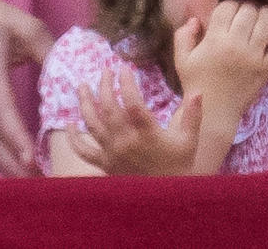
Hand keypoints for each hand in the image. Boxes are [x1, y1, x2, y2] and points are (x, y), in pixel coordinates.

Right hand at [0, 0, 52, 175]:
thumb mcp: (22, 24)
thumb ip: (49, 50)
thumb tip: (74, 75)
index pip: (2, 114)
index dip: (17, 141)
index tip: (33, 162)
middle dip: (16, 168)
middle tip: (45, 185)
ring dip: (8, 167)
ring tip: (36, 183)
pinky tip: (18, 167)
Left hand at [67, 65, 203, 175]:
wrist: (165, 201)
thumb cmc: (178, 166)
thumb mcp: (188, 141)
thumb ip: (192, 116)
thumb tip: (198, 92)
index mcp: (147, 134)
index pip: (132, 103)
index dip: (126, 82)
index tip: (124, 67)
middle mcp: (126, 142)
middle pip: (108, 108)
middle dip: (104, 85)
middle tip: (105, 69)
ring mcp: (113, 154)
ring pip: (92, 124)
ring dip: (84, 103)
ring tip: (81, 85)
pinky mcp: (105, 165)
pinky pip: (84, 151)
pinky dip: (74, 138)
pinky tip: (69, 123)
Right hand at [176, 5, 267, 121]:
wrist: (214, 113)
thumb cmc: (196, 84)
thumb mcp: (182, 59)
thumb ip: (183, 35)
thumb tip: (195, 20)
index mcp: (214, 39)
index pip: (227, 7)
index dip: (229, 3)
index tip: (229, 8)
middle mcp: (236, 45)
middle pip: (248, 11)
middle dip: (247, 6)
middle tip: (245, 10)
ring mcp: (253, 57)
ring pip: (266, 24)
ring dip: (265, 15)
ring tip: (261, 15)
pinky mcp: (265, 70)